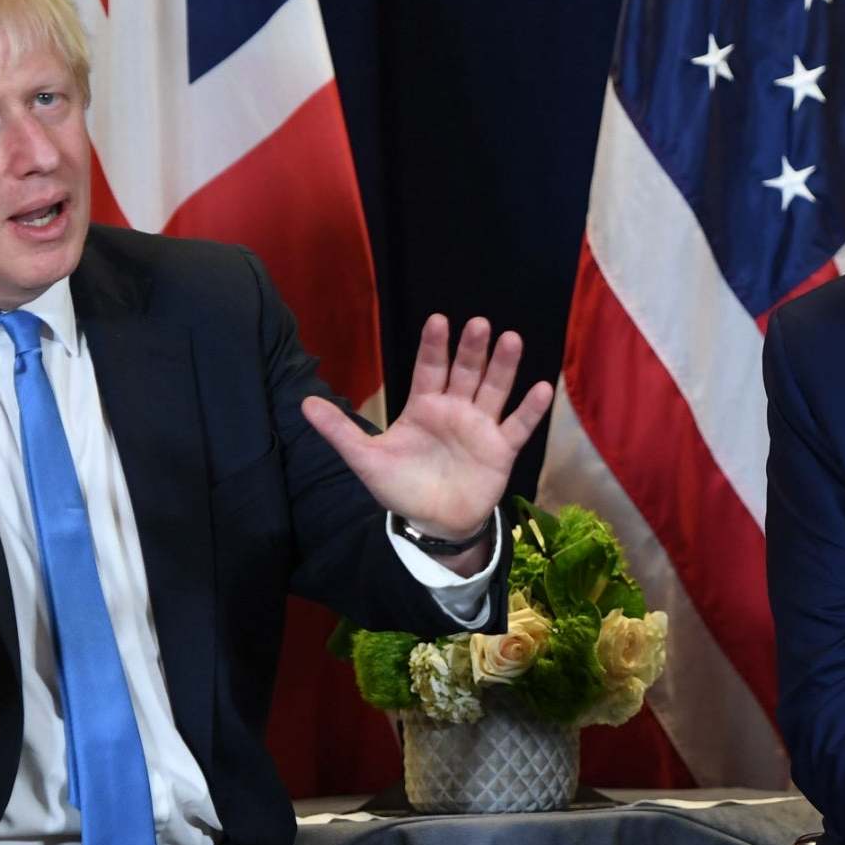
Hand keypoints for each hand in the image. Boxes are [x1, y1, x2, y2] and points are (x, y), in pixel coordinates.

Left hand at [301, 315, 552, 556]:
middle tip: (478, 324)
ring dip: (503, 366)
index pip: (429, 368)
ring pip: (494, 390)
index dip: (434, 346)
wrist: (433, 522)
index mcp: (423, 406)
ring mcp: (481, 427)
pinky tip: (541, 388)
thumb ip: (340, 431)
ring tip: (511, 340)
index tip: (439, 321)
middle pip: (465, 372)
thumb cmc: (401, 486)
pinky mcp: (501, 449)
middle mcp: (455, 409)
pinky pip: (518, 426)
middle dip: (471, 349)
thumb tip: (303, 404)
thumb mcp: (366, 459)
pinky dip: (530, 409)